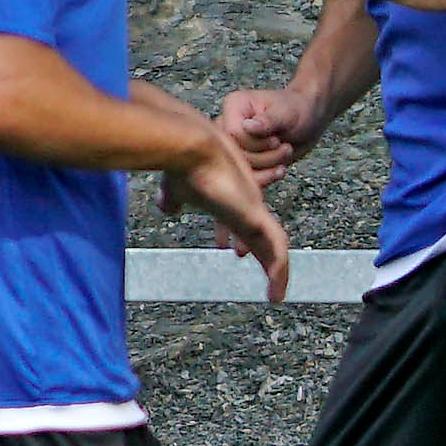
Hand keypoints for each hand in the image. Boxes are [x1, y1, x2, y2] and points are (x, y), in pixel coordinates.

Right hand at [161, 128, 290, 301]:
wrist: (190, 148)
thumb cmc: (182, 165)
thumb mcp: (174, 189)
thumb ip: (174, 200)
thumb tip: (166, 208)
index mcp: (232, 203)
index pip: (246, 228)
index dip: (247, 244)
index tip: (240, 256)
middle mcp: (248, 207)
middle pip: (266, 240)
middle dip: (269, 262)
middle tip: (273, 287)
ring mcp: (255, 211)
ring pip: (276, 246)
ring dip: (278, 272)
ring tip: (276, 296)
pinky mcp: (257, 216)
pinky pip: (277, 249)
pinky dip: (279, 269)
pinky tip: (276, 290)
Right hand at [217, 85, 323, 185]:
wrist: (309, 119)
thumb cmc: (297, 109)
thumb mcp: (286, 113)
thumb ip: (267, 121)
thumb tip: (247, 127)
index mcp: (234, 106)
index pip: (233, 134)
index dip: (256, 143)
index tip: (276, 139)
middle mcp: (228, 125)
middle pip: (235, 154)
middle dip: (264, 157)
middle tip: (285, 147)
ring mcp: (235, 144)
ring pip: (241, 168)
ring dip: (268, 166)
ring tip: (286, 152)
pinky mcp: (243, 159)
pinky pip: (247, 177)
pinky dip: (266, 177)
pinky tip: (280, 170)